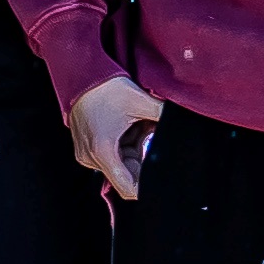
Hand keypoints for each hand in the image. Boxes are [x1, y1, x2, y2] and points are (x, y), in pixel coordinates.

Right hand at [68, 71, 165, 199]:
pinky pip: (112, 154)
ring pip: (120, 163)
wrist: (81, 75)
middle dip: (143, 159)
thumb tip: (182, 123)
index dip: (146, 187)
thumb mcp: (141, 102)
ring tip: (140, 125)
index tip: (161, 179)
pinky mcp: (86, 147)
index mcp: (103, 152)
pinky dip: (125, 144)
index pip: (127, 188)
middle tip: (150, 135)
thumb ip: (164, 116)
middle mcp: (91, 158)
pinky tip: (130, 126)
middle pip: (126, 174)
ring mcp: (87, 153)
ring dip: (134, 149)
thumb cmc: (106, 88)